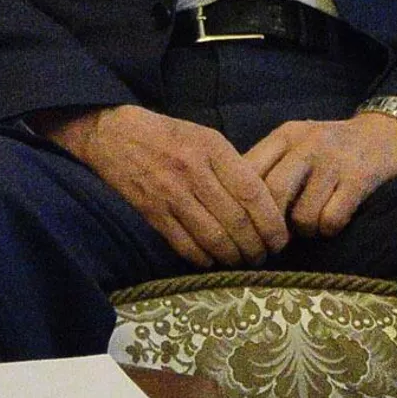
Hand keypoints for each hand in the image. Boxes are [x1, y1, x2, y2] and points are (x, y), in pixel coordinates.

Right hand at [30, 104, 288, 268]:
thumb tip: (265, 206)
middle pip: (237, 222)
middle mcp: (194, 172)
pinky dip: (205, 259)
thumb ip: (234, 167)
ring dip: (233, 258)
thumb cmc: (171, 136)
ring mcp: (171, 194)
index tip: (280, 239)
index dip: (272, 223)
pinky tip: (214, 261)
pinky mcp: (152, 213)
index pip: (253, 194)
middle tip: (264, 257)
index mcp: (213, 149)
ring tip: (243, 262)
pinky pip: (185, 245)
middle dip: (257, 247)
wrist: (116, 135)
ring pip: (214, 238)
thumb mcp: (208, 138)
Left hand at [243, 112, 396, 237]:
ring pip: (302, 214)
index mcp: (286, 135)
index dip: (241, 203)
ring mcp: (334, 161)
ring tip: (312, 224)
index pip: (248, 170)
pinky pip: (331, 220)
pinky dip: (328, 230)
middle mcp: (307, 144)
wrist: (386, 133)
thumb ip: (269, 164)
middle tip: (273, 241)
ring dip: (305, 230)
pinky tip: (332, 223)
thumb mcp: (297, 143)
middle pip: (271, 195)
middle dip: (269, 226)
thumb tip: (233, 205)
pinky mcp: (360, 179)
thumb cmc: (331, 147)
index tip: (243, 225)